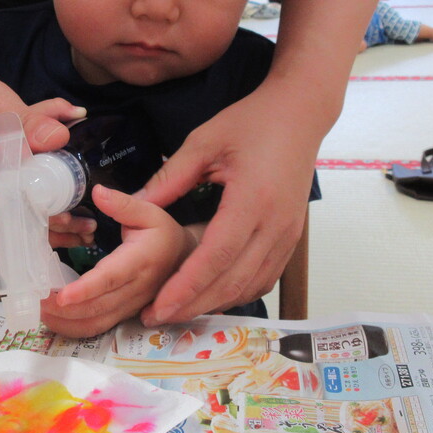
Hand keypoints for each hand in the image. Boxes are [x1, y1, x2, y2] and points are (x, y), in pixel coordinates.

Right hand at [0, 59, 79, 239]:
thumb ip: (29, 122)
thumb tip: (62, 137)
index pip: (9, 220)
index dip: (45, 221)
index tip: (76, 217)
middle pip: (5, 228)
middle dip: (43, 222)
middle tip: (81, 220)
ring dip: (26, 214)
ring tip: (61, 204)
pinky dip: (7, 203)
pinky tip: (27, 186)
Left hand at [42, 185, 192, 336]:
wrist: (184, 259)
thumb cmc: (163, 233)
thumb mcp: (150, 212)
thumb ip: (123, 204)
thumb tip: (97, 193)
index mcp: (140, 261)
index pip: (110, 278)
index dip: (85, 289)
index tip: (61, 295)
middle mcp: (136, 289)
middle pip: (98, 306)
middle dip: (64, 309)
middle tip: (35, 302)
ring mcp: (131, 306)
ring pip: (97, 322)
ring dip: (66, 322)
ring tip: (39, 312)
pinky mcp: (125, 314)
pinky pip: (99, 328)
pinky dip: (74, 328)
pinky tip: (55, 320)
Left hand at [137, 82, 312, 324]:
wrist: (300, 114)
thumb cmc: (251, 123)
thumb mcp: (204, 142)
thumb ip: (169, 177)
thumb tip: (132, 202)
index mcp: (252, 200)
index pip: (217, 255)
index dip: (187, 285)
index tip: (159, 305)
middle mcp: (275, 224)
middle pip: (233, 280)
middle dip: (193, 304)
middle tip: (156, 318)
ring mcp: (288, 234)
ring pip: (250, 285)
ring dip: (214, 303)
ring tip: (178, 311)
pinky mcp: (291, 237)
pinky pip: (264, 277)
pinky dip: (238, 292)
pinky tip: (212, 295)